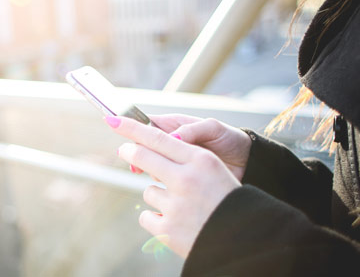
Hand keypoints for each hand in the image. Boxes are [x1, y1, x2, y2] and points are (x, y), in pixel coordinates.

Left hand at [105, 116, 240, 257]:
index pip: (158, 137)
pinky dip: (156, 219)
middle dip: (130, 152)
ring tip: (181, 206)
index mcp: (201, 160)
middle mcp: (187, 179)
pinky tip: (174, 223)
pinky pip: (146, 216)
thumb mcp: (214, 170)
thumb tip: (151, 148)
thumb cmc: (228, 199)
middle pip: (144, 156)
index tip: (114, 120)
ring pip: (148, 190)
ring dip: (158, 195)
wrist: (245, 239)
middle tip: (124, 150)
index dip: (132, 128)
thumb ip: (185, 158)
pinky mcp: (168, 229)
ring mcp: (176, 205)